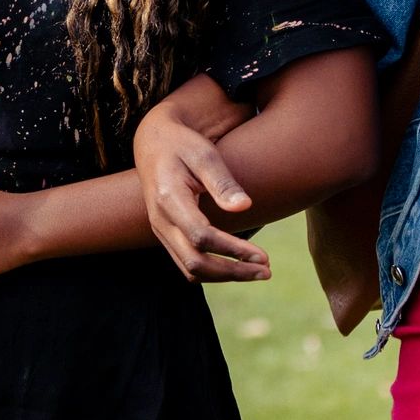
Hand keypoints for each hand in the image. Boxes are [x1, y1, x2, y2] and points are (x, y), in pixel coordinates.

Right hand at [134, 105, 270, 282]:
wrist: (152, 143)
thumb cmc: (182, 145)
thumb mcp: (204, 154)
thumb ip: (222, 182)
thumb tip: (245, 206)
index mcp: (168, 198)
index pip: (201, 236)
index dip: (233, 250)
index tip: (263, 257)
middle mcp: (160, 220)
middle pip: (194, 262)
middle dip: (233, 272)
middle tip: (266, 271)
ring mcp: (160, 230)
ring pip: (190, 269)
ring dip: (224, 276)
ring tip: (257, 271)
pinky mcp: (166, 235)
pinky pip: (187, 263)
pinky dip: (213, 271)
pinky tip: (237, 264)